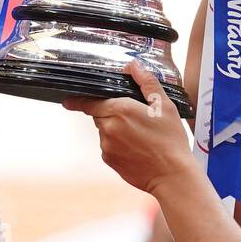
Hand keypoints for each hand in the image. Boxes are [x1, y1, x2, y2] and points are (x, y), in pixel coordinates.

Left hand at [63, 62, 193, 196]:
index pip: (89, 101)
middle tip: (136, 120)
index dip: (79, 100)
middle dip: (112, 114)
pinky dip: (118, 146)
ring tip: (140, 137)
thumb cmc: (170, 142)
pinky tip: (137, 149)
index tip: (69, 101)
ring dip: (116, 131)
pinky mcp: (110, 160)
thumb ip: (146, 82)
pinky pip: (109, 147)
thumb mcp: (164, 106)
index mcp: (120, 109)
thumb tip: (134, 65)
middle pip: (99, 115)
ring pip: (105, 132)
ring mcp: (107, 145)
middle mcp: (108, 127)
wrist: (172, 176)